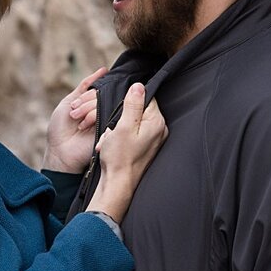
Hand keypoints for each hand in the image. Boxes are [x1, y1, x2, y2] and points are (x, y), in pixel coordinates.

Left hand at [42, 67, 106, 172]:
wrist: (60, 152)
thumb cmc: (60, 129)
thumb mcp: (69, 102)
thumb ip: (84, 86)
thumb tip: (103, 70)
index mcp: (94, 104)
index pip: (99, 89)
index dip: (87, 94)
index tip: (74, 105)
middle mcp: (102, 110)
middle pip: (102, 94)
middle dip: (85, 102)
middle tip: (73, 114)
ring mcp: (107, 119)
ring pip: (103, 103)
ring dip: (86, 110)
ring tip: (77, 122)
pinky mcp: (110, 129)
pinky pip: (107, 114)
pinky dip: (92, 116)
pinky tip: (84, 126)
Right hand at [86, 83, 167, 222]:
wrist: (118, 184)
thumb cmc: (120, 157)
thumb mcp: (123, 126)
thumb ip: (132, 105)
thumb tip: (138, 86)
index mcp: (156, 122)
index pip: (145, 98)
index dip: (128, 102)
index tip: (117, 113)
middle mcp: (159, 130)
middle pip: (138, 110)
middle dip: (120, 117)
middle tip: (113, 131)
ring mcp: (153, 140)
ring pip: (132, 122)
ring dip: (118, 129)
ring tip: (111, 141)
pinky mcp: (145, 148)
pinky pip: (132, 135)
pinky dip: (120, 138)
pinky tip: (113, 147)